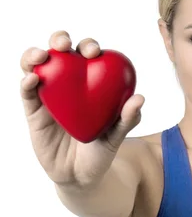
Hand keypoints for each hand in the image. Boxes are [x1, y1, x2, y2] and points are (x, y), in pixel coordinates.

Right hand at [20, 30, 144, 187]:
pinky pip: (27, 92)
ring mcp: (48, 95)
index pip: (87, 56)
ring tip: (41, 56)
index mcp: (89, 83)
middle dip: (59, 39)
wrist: (80, 177)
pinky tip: (33, 79)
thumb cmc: (100, 152)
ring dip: (35, 54)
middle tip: (63, 44)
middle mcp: (67, 83)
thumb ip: (127, 119)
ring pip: (37, 65)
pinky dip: (27, 81)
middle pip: (60, 52)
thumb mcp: (116, 137)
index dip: (89, 46)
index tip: (94, 52)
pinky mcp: (33, 110)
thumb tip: (139, 98)